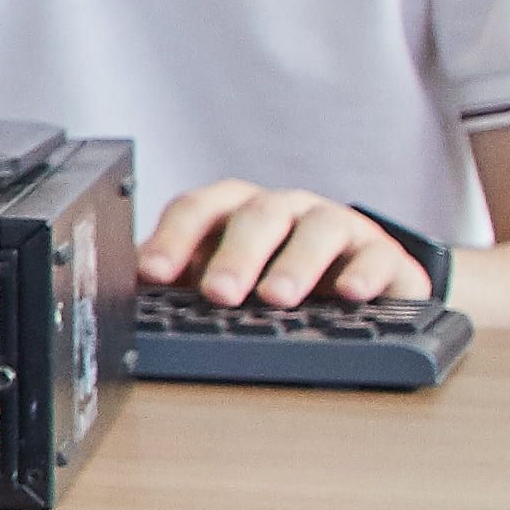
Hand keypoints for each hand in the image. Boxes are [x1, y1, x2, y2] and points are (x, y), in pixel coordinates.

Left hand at [137, 179, 424, 309]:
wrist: (362, 284)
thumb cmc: (277, 278)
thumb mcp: (228, 280)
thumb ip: (183, 284)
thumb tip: (125, 300)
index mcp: (237, 210)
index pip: (199, 209)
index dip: (173, 239)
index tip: (152, 274)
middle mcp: (286, 209)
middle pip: (257, 216)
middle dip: (235, 255)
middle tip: (218, 294)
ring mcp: (338, 225)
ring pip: (317, 229)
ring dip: (294, 264)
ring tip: (276, 298)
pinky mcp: (384, 254)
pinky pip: (377, 255)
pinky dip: (364, 273)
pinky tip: (351, 295)